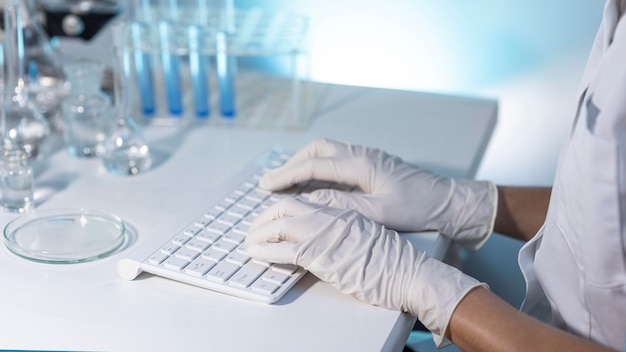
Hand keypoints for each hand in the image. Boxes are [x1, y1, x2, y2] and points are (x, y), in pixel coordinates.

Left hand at [245, 198, 486, 345]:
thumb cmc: (393, 264)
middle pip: (286, 205)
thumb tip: (323, 242)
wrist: (409, 274)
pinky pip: (283, 247)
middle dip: (264, 216)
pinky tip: (256, 253)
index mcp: (343, 212)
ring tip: (249, 243)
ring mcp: (325, 233)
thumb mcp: (366, 239)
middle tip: (254, 229)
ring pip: (280, 221)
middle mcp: (331, 217)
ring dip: (259, 232)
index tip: (271, 217)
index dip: (282, 207)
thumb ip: (343, 234)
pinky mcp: (321, 254)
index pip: (304, 201)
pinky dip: (264, 249)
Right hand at [260, 138, 496, 248]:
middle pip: (316, 150)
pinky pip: (338, 157)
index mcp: (361, 164)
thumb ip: (343, 206)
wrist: (447, 200)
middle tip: (272, 182)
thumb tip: (311, 202)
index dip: (286, 176)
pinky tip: (314, 181)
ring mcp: (368, 155)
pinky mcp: (373, 162)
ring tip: (287, 181)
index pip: (314, 166)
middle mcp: (362, 153)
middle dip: (291, 164)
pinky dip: (319, 166)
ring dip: (304, 163)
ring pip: (326, 151)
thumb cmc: (418, 208)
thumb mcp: (379, 213)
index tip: (266, 186)